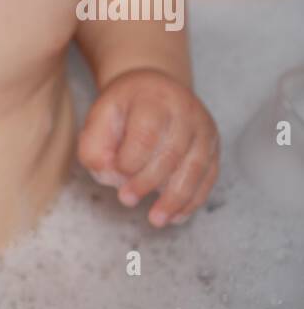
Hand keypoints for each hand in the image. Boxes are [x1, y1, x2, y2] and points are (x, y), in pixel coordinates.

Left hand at [77, 67, 219, 227]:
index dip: (131, 159)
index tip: (117, 173)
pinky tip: (176, 216)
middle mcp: (184, 110)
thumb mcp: (100, 115)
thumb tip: (109, 173)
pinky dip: (193, 200)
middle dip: (148, 182)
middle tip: (126, 200)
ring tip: (156, 220)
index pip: (146, 132)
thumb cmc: (125, 107)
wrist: (156, 88)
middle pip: (172, 153)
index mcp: (153, 97)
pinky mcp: (213, 145)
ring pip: (195, 168)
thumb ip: (94, 144)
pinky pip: (208, 177)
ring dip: (175, 199)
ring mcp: (203, 128)